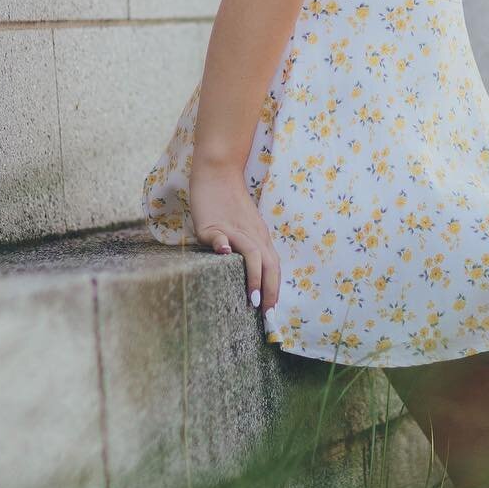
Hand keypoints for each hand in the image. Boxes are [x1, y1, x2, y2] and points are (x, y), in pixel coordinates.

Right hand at [189, 157, 282, 334]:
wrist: (218, 172)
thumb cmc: (229, 205)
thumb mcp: (245, 228)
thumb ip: (250, 249)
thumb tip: (254, 277)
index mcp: (260, 238)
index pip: (274, 268)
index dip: (275, 290)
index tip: (271, 313)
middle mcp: (252, 235)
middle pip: (269, 264)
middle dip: (269, 291)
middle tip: (265, 314)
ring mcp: (233, 229)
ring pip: (251, 253)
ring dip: (253, 278)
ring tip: (251, 299)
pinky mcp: (213, 224)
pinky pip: (221, 235)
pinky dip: (223, 246)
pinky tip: (223, 255)